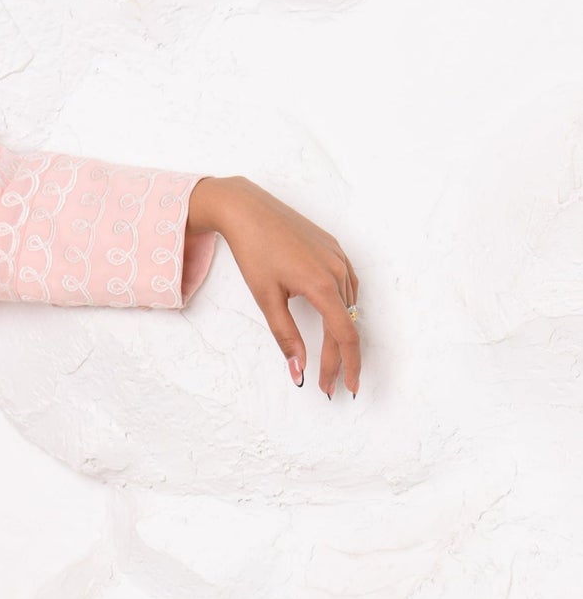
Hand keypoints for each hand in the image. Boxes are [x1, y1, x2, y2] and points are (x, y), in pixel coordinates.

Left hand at [188, 174, 361, 398]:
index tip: (346, 388)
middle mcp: (338, 271)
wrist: (249, 210)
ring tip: (329, 360)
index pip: (344, 335)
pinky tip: (335, 319)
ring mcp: (339, 258)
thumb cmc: (254, 252)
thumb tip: (298, 370)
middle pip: (346, 325)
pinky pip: (348, 286)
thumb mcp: (266, 299)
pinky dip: (343, 309)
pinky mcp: (335, 249)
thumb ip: (285, 337)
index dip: (346, 365)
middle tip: (329, 385)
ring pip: (349, 306)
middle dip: (339, 359)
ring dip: (340, 335)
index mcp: (322, 285)